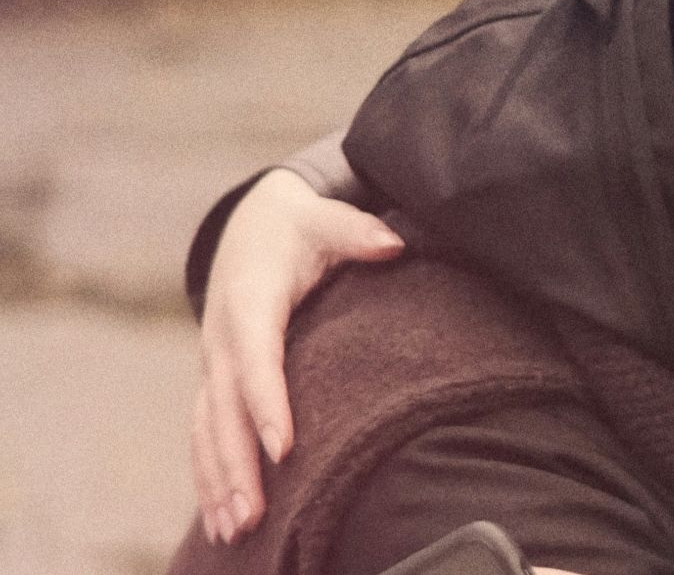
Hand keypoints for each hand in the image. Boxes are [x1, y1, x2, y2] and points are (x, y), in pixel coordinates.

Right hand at [192, 168, 404, 543]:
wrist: (251, 225)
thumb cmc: (299, 228)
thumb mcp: (326, 219)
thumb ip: (359, 231)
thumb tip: (393, 243)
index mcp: (251, 301)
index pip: (257, 358)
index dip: (267, 402)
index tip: (284, 447)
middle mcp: (223, 338)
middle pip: (226, 409)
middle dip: (238, 464)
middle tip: (255, 515)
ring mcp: (214, 363)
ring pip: (209, 430)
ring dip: (219, 481)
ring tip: (238, 530)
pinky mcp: (215, 380)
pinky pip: (205, 433)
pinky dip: (209, 476)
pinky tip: (221, 520)